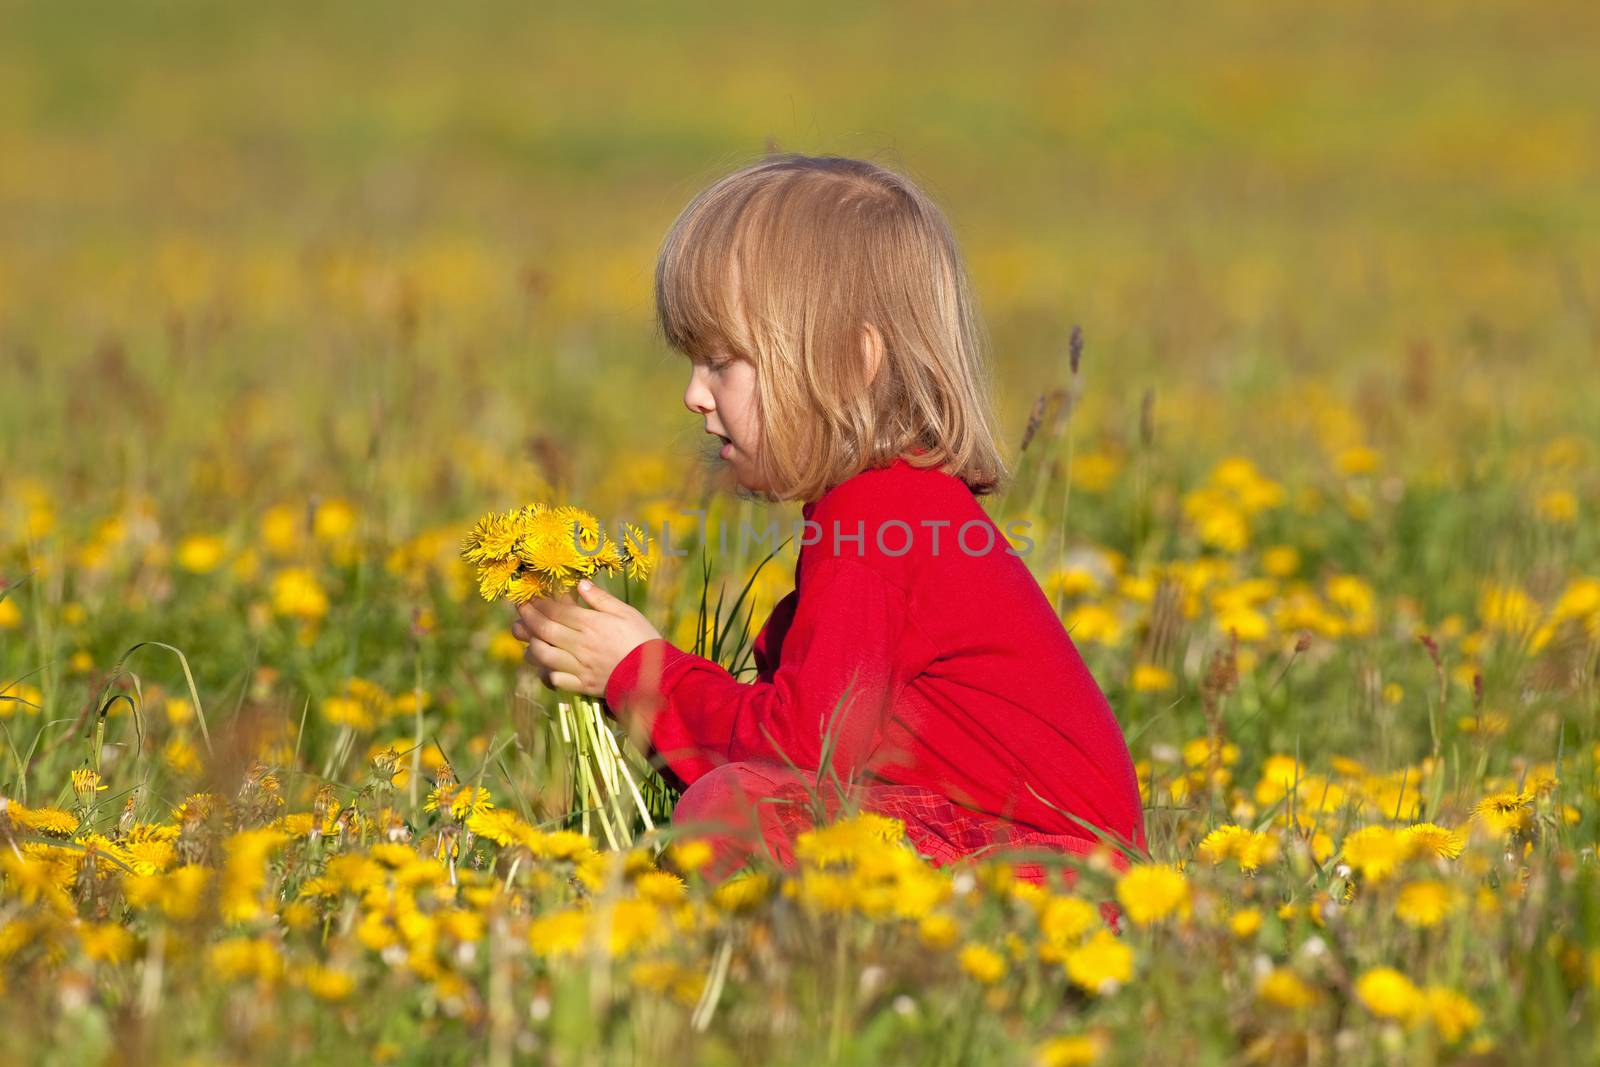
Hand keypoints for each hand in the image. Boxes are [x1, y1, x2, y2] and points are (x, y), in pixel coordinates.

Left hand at [509, 579, 662, 697]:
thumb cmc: (643, 639)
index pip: (556, 611)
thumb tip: (579, 584)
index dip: (538, 603)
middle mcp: (580, 645)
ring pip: (543, 655)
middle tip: (519, 612)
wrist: (657, 676)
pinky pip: (555, 680)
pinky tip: (543, 666)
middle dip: (527, 619)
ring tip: (525, 638)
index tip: (527, 597)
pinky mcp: (582, 685)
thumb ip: (601, 599)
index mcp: (591, 624)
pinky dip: (544, 672)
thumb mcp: (626, 612)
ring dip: (530, 645)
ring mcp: (579, 667)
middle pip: (544, 630)